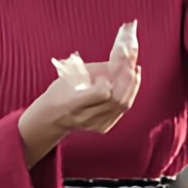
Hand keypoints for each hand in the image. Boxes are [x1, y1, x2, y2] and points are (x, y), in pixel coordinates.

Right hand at [19, 41, 140, 164]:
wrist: (53, 117)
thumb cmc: (60, 91)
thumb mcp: (70, 75)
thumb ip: (95, 69)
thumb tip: (119, 60)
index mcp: (73, 103)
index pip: (101, 93)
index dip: (109, 81)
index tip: (109, 71)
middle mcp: (85, 117)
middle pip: (116, 99)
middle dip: (127, 79)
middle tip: (132, 64)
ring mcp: (96, 124)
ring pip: (122, 104)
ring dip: (132, 85)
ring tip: (134, 70)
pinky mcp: (104, 127)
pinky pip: (121, 109)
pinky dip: (129, 93)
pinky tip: (131, 81)